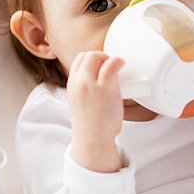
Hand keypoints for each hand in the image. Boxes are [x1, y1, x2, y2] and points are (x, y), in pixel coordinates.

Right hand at [67, 51, 124, 172]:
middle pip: (88, 55)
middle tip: (110, 66)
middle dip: (101, 57)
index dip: (91, 60)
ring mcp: (91, 84)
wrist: (93, 138)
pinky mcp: (105, 88)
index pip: (79, 60)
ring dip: (109, 58)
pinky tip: (122, 64)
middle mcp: (79, 82)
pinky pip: (111, 65)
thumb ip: (86, 90)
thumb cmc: (91, 124)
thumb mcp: (80, 102)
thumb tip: (100, 81)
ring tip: (117, 66)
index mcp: (72, 85)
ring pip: (97, 56)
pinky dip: (118, 61)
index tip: (100, 65)